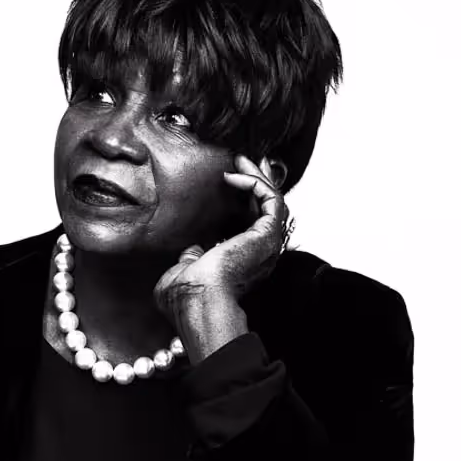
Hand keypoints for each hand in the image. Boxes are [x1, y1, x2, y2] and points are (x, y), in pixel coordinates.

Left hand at [153, 153, 288, 316]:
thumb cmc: (188, 296)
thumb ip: (192, 257)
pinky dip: (255, 183)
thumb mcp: (186, 269)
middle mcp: (261, 252)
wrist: (197, 300)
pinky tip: (234, 175)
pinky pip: (272, 199)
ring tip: (242, 159)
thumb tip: (190, 250)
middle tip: (242, 160)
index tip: (229, 179)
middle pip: (266, 208)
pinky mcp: (267, 233)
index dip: (244, 200)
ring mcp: (267, 243)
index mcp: (244, 261)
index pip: (250, 224)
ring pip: (273, 201)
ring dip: (258, 177)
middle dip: (256, 181)